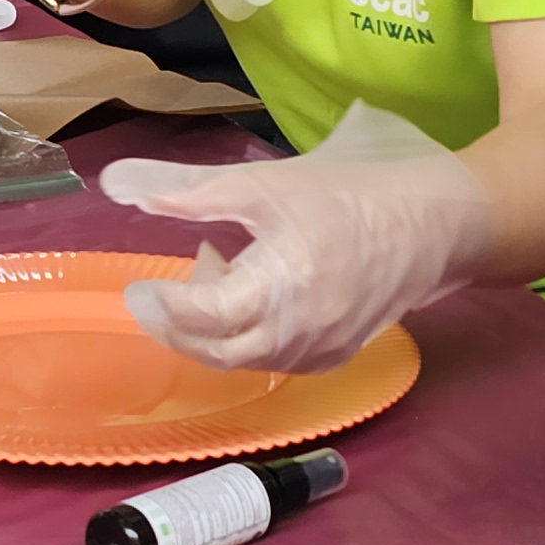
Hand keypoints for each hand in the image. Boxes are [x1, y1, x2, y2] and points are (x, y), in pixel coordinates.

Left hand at [97, 104, 495, 373]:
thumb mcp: (260, 183)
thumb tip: (117, 185)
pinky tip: (252, 295)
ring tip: (218, 274)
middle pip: (215, 351)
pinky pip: (273, 361)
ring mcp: (318, 352)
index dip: (164, 305)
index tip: (140, 286)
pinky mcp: (333, 358)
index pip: (203, 316)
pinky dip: (248, 337)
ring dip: (215, 328)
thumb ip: (187, 190)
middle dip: (180, 325)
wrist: (427, 225)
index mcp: (280, 286)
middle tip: (161, 292)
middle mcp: (299, 332)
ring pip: (242, 360)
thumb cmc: (342, 196)